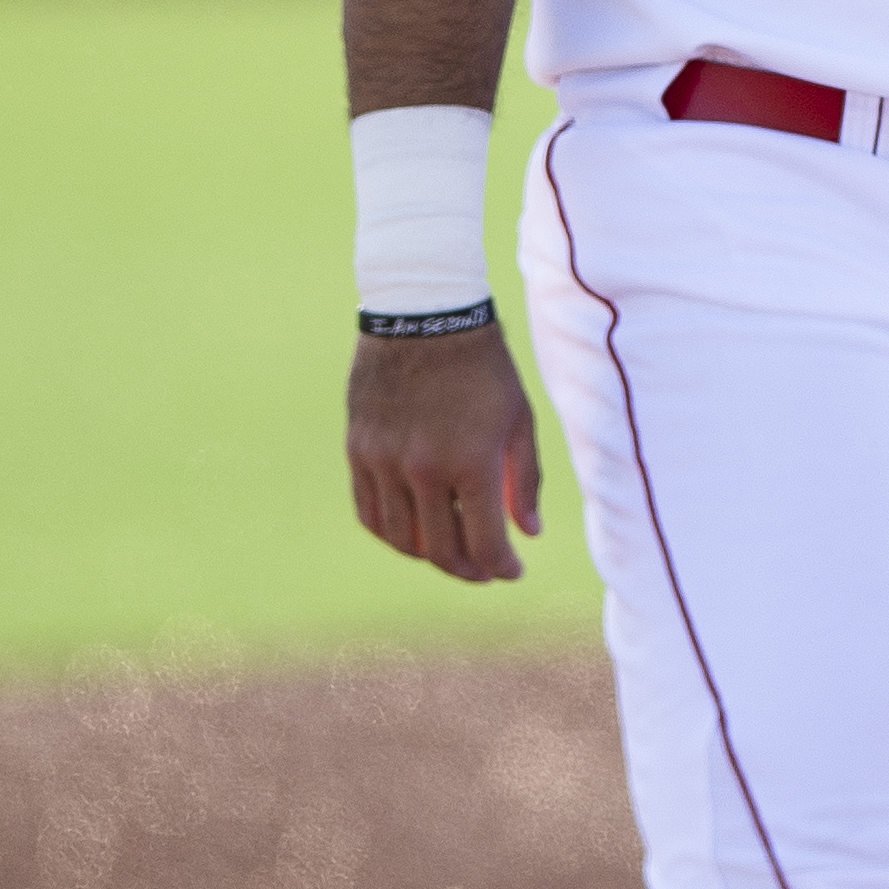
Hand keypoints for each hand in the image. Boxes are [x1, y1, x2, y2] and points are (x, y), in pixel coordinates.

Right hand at [346, 324, 545, 582]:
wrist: (425, 316)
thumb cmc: (484, 368)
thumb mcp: (519, 421)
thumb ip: (524, 481)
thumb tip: (529, 533)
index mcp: (472, 463)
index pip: (485, 545)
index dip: (503, 568)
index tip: (513, 571)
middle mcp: (424, 470)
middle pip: (441, 551)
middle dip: (469, 569)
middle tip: (485, 570)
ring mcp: (385, 462)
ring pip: (402, 539)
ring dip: (429, 555)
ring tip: (451, 550)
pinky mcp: (359, 451)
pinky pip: (370, 513)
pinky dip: (392, 533)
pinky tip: (413, 532)